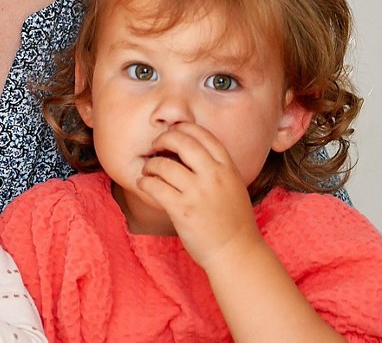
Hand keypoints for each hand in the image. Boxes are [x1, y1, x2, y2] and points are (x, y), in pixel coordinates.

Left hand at [136, 122, 261, 268]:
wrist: (237, 254)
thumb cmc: (233, 222)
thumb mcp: (233, 187)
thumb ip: (216, 169)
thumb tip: (189, 151)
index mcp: (228, 169)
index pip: (204, 135)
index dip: (185, 128)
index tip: (173, 131)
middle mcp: (214, 177)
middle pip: (182, 142)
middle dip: (164, 138)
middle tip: (156, 144)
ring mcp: (198, 193)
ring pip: (164, 165)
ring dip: (151, 165)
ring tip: (148, 170)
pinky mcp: (183, 210)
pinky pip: (156, 187)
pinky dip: (145, 182)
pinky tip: (144, 184)